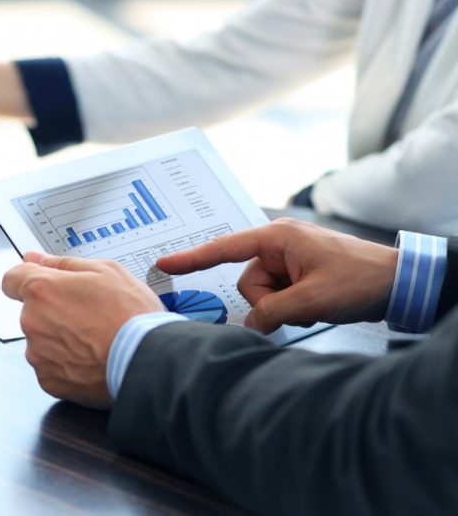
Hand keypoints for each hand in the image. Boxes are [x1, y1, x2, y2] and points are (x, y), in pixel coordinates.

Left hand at [2, 252, 163, 407]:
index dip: (28, 279)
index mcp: (42, 290)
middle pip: (32, 311)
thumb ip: (62, 263)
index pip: (11, 279)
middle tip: (88, 313)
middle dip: (53, 310)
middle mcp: (32, 322)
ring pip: (42, 340)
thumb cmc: (131, 315)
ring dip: (60, 338)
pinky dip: (66, 362)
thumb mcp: (105, 270)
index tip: (43, 284)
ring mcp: (38, 354)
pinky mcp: (48, 380)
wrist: (147, 361)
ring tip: (94, 338)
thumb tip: (35, 258)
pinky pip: (50, 366)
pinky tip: (91, 357)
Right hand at [157, 218, 398, 332]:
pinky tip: (315, 303)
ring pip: (263, 293)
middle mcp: (279, 244)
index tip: (164, 264)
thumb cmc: (360, 279)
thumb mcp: (311, 299)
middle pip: (248, 282)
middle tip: (302, 302)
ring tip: (314, 302)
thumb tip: (249, 324)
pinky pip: (278, 296)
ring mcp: (289, 259)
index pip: (224, 248)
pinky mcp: (298, 273)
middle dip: (270, 300)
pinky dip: (291, 306)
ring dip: (284, 305)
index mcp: (277, 238)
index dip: (191, 258)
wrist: (399, 282)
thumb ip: (271, 313)